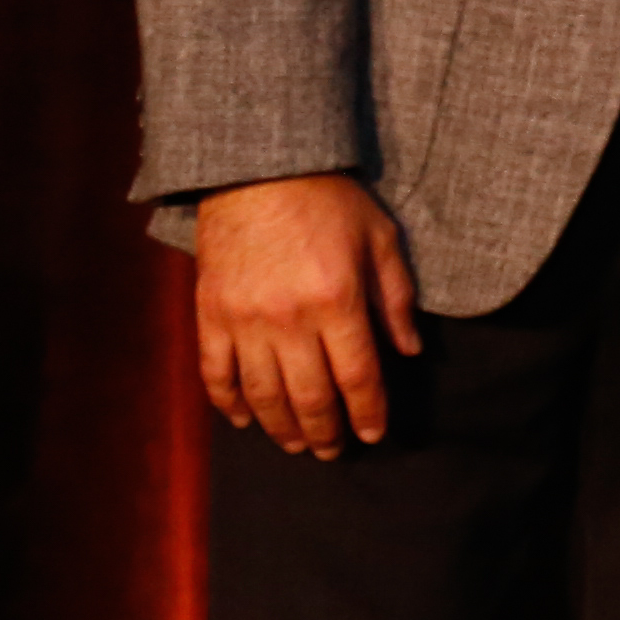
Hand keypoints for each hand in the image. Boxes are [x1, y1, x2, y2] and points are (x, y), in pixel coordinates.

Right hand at [195, 173, 421, 455]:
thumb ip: (396, 298)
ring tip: (296, 444)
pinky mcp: (210, 314)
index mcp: (337, 300)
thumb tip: (409, 351)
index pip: (357, 377)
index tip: (373, 434)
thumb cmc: (327, 199)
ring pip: (263, 395)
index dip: (367, 413)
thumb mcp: (379, 238)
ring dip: (281, 428)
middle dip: (325, 432)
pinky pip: (216, 374)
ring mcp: (245, 320)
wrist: (255, 167)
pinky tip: (244, 419)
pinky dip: (229, 403)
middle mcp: (290, 320)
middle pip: (310, 397)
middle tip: (332, 452)